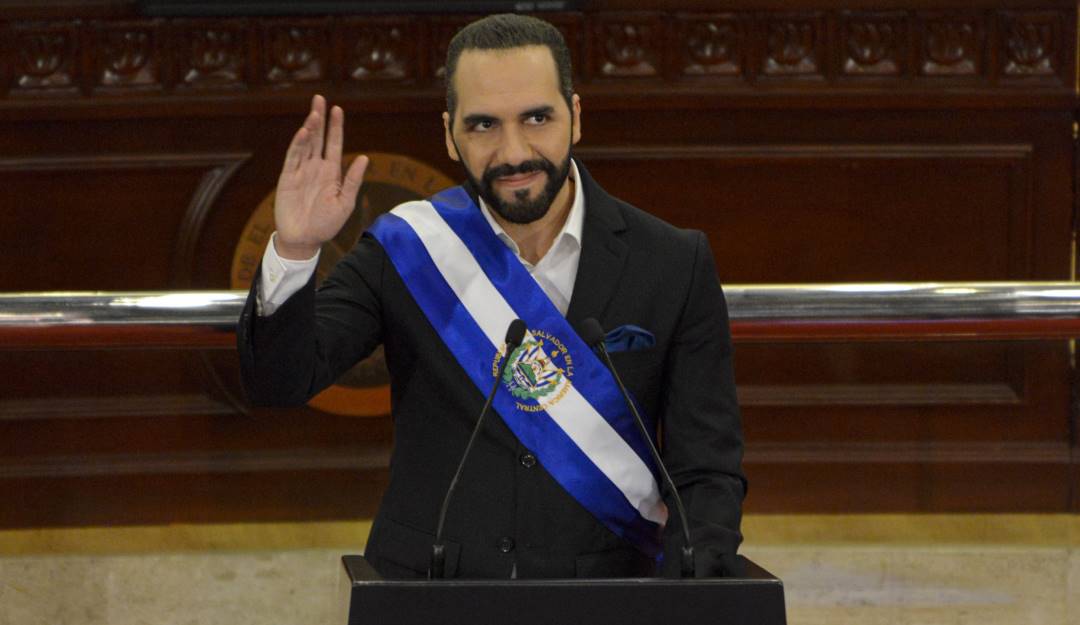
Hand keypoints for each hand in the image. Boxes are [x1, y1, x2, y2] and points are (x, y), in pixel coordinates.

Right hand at [273, 94, 369, 259]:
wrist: (304, 240)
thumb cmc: (326, 224)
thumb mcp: (345, 202)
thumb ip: (353, 180)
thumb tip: (363, 157)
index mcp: (331, 172)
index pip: (334, 144)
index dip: (335, 127)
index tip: (338, 109)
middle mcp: (316, 168)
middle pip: (318, 138)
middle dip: (319, 118)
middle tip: (320, 98)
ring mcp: (301, 171)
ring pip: (305, 144)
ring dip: (310, 128)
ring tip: (314, 112)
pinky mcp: (288, 178)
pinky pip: (293, 157)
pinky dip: (298, 145)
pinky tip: (304, 133)